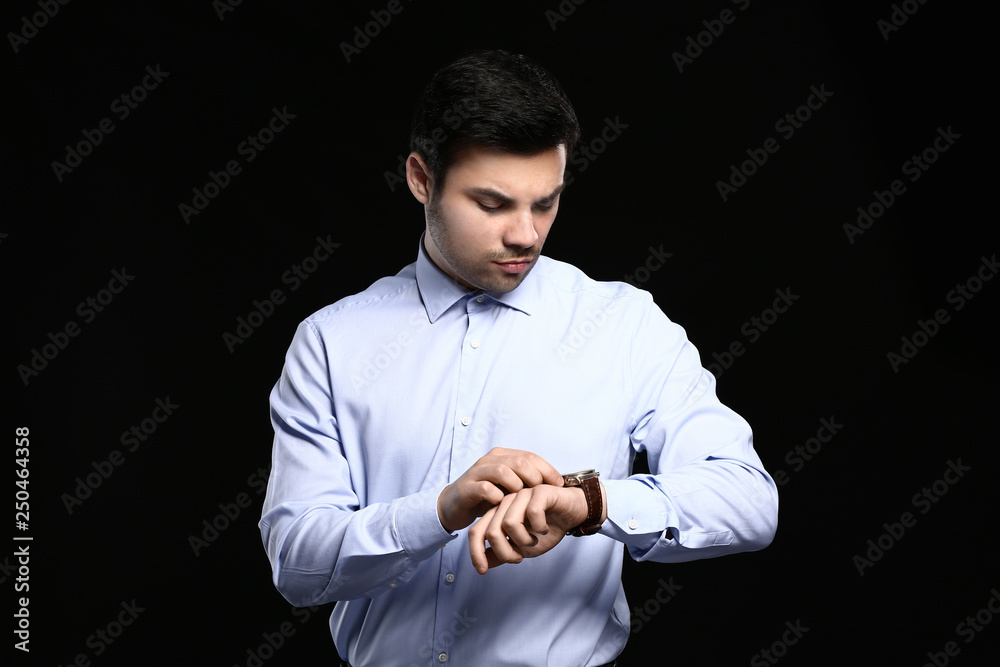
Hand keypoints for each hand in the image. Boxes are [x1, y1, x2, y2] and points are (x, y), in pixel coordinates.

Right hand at [437, 447, 562, 532]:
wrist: (454, 505)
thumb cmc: (486, 497)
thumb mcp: (508, 487)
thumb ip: (526, 481)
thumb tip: (557, 484)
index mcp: (502, 456)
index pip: (530, 456)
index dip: (547, 469)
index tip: (559, 485)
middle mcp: (489, 460)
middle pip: (519, 461)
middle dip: (535, 477)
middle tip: (541, 493)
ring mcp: (477, 472)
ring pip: (502, 471)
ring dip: (517, 486)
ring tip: (522, 499)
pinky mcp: (466, 488)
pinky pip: (485, 488)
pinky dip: (497, 497)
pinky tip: (503, 505)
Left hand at [468, 483, 592, 573]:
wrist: (573, 513)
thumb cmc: (547, 527)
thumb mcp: (522, 547)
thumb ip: (502, 553)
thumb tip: (483, 564)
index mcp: (498, 514)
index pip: (477, 532)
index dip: (475, 552)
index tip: (482, 570)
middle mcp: (506, 502)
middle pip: (492, 531)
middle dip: (506, 552)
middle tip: (520, 556)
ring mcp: (521, 495)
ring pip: (509, 523)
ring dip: (524, 540)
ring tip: (535, 540)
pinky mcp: (539, 491)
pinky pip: (532, 513)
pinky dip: (540, 528)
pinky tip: (545, 529)